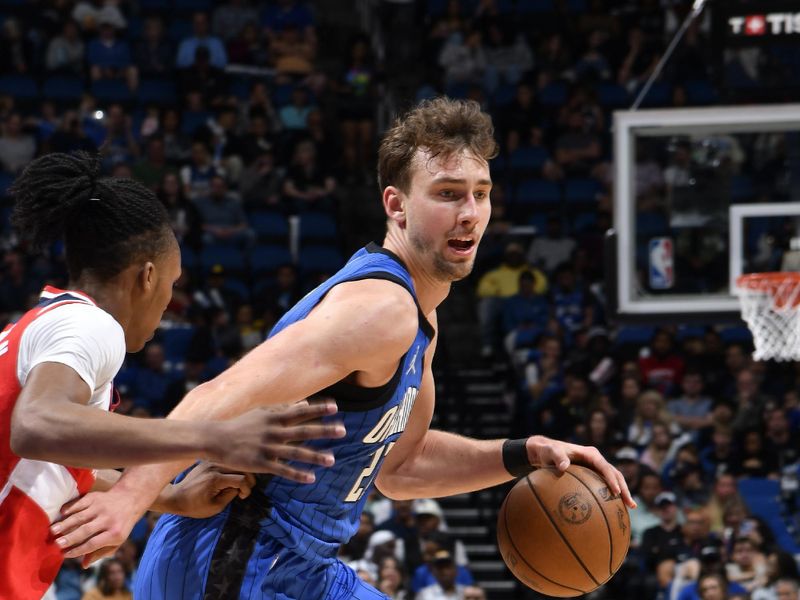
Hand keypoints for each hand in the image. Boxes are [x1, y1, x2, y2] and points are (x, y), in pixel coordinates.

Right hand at [51, 487, 142, 567]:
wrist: (130, 499)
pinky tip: (61, 513)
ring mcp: (101, 507)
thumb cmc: (120, 525)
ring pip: (81, 516)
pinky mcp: (95, 497)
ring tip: (53, 530)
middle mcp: (108, 519)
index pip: (93, 543)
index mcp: (115, 533)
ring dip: (66, 523)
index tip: (65, 555)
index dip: (78, 550)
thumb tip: (84, 565)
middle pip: (86, 530)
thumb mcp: (117, 541)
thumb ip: (100, 552)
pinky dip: (70, 507)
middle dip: (70, 537)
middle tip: (56, 544)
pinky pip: (80, 502)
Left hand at [161, 462, 256, 518]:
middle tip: (245, 489)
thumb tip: (240, 487)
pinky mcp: (208, 460)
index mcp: (215, 479)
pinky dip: (233, 468)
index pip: (241, 479)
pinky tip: (231, 477)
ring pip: (236, 462)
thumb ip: (230, 495)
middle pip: (242, 467)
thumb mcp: (215, 507)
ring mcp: (211, 461)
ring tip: (239, 483)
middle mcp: (214, 466)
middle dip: (248, 479)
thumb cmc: (195, 506)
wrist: (176, 497)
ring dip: (242, 472)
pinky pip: (226, 461)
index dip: (247, 489)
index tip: (242, 497)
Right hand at [208, 400, 345, 481]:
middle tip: (342, 431)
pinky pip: (283, 470)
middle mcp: (273, 432)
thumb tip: (305, 403)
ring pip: (296, 453)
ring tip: (332, 460)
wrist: (215, 440)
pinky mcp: (261, 464)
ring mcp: (267, 448)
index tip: (335, 408)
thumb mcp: (262, 413)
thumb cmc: (241, 424)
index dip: (317, 410)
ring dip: (315, 456)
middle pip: (303, 431)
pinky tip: (311, 478)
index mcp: (274, 418)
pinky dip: (298, 474)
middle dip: (323, 431)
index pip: (300, 412)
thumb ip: (285, 409)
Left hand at [525, 435, 636, 508]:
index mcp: (590, 454)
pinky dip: (612, 495)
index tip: (615, 492)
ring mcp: (595, 468)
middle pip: (615, 474)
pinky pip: (605, 486)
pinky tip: (614, 509)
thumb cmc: (548, 451)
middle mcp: (596, 460)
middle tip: (630, 504)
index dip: (611, 479)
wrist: (545, 452)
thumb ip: (557, 457)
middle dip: (624, 488)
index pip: (605, 467)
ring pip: (614, 480)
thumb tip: (564, 466)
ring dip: (622, 492)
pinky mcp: (592, 475)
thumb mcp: (550, 452)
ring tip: (630, 507)